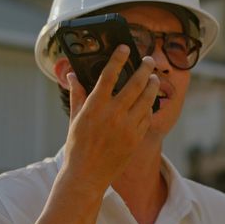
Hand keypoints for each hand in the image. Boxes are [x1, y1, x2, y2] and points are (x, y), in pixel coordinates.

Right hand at [60, 45, 159, 192]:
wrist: (87, 175)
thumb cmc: (77, 147)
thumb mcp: (75, 119)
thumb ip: (77, 95)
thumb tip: (71, 75)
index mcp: (95, 106)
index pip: (109, 75)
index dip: (118, 59)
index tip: (125, 48)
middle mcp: (113, 114)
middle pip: (135, 84)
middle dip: (144, 69)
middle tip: (148, 61)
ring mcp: (127, 127)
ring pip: (146, 99)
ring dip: (152, 86)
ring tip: (153, 78)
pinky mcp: (136, 138)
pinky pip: (147, 117)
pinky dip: (149, 107)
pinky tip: (149, 101)